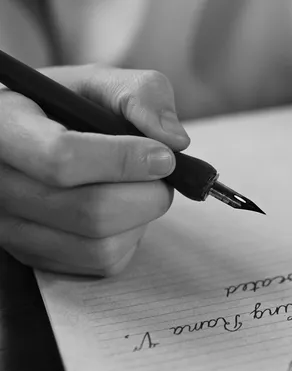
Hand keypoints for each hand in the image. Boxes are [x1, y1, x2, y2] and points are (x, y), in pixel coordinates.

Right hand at [0, 64, 189, 275]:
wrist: (44, 138)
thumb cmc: (72, 108)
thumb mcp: (102, 83)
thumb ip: (141, 93)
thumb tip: (173, 140)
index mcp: (4, 128)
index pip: (61, 158)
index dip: (123, 161)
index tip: (164, 156)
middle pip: (92, 211)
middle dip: (149, 193)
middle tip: (164, 173)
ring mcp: (12, 229)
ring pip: (101, 245)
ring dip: (142, 217)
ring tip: (140, 187)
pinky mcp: (37, 257)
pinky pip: (104, 262)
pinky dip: (131, 237)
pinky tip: (122, 208)